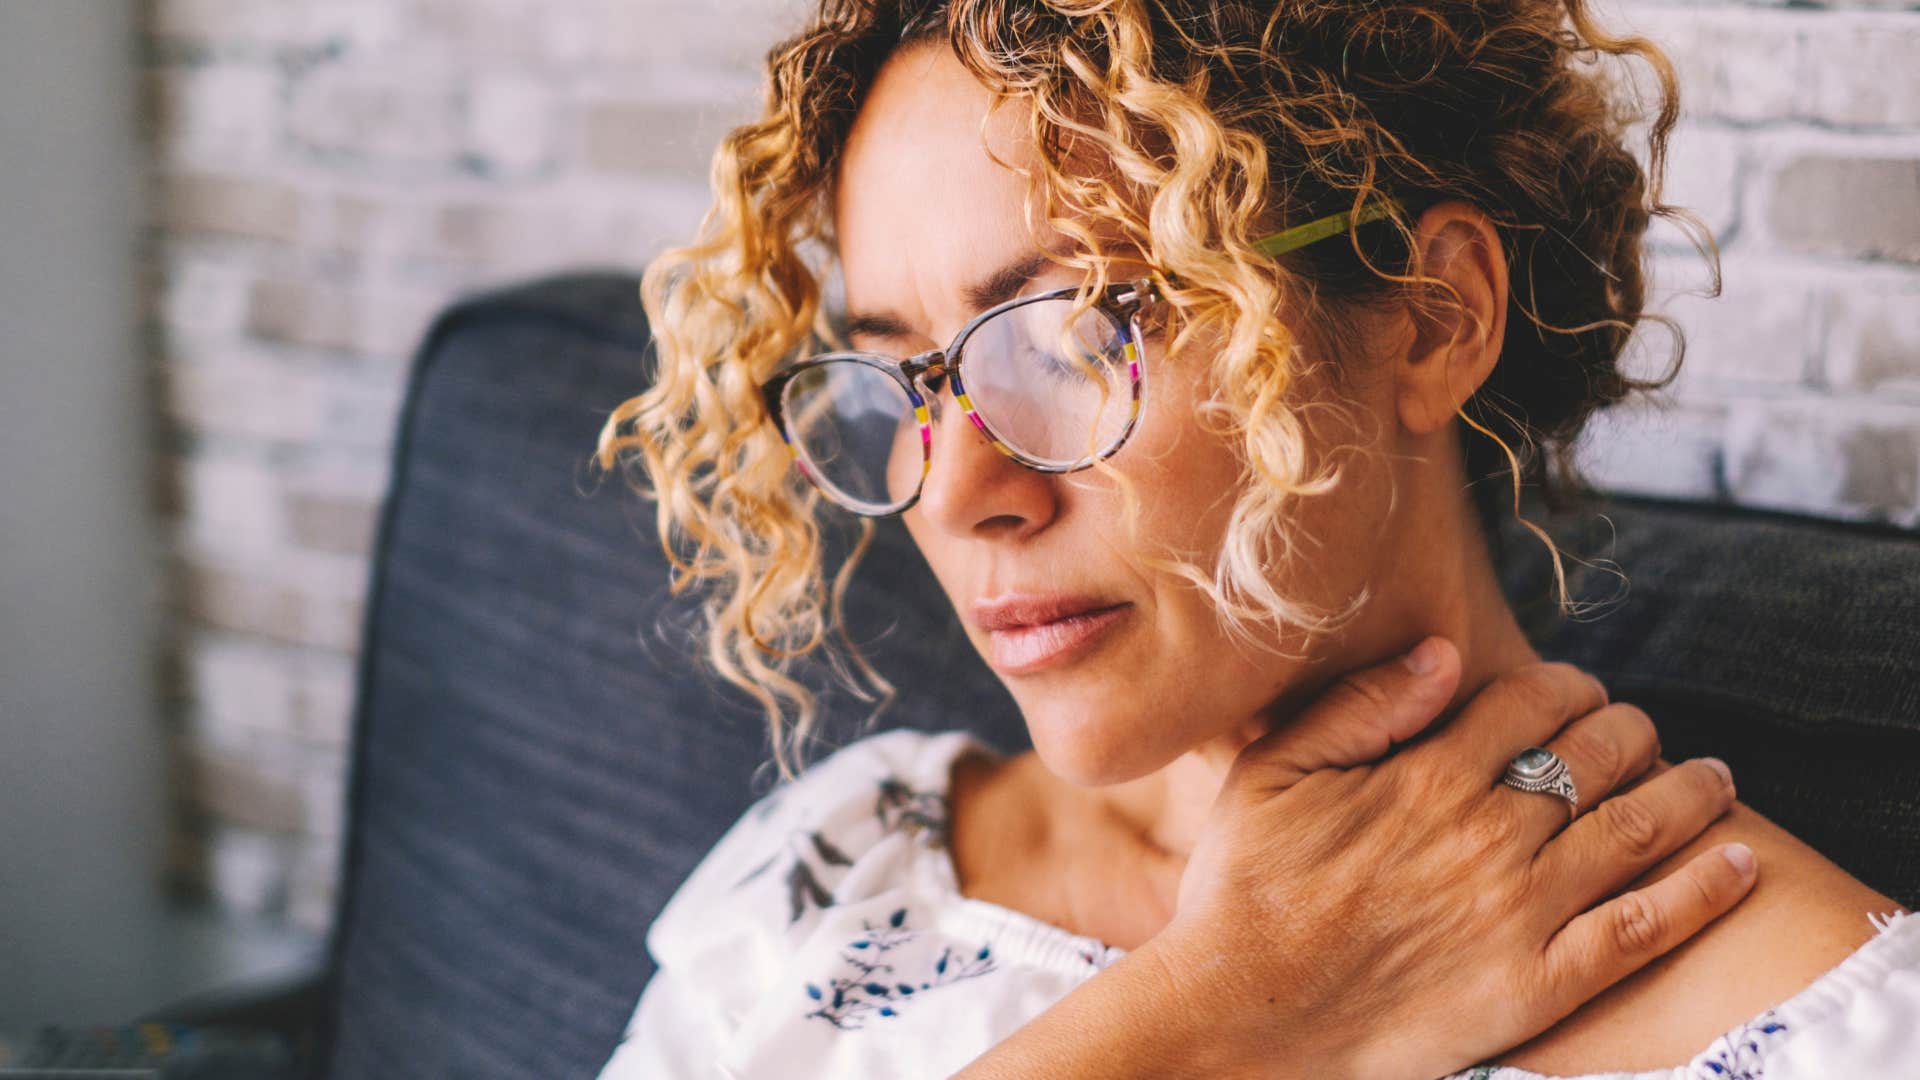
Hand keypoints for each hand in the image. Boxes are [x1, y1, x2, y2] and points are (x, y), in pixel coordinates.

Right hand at [1156, 636, 1753, 1079]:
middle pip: (1600, 754)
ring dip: (1689, 791)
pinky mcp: (1539, 984)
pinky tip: (1735, 863)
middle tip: (1640, 731)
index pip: (1533, 701)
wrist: (1242, 1012)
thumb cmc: (1243, 889)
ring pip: (1637, 828)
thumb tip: (1442, 651)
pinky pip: (1645, 930)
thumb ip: (1361, 705)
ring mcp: (1521, 910)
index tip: (1577, 691)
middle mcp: (1488, 833)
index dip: (1569, 685)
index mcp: (1427, 775)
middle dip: (1632, 728)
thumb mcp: (1272, 772)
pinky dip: (1702, 891)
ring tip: (1716, 778)